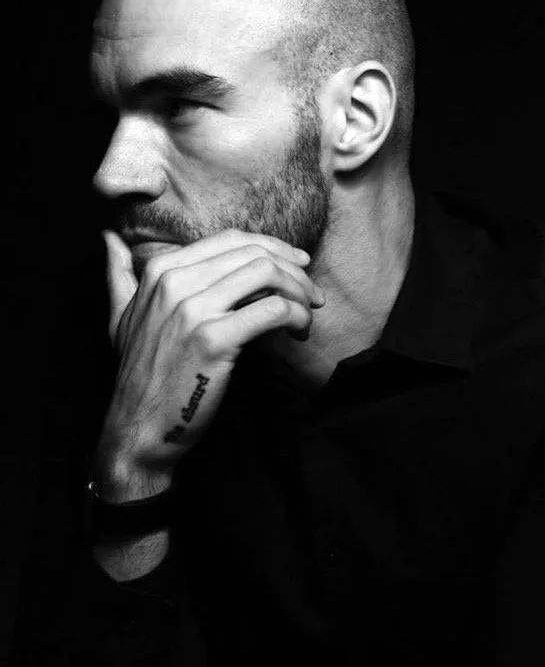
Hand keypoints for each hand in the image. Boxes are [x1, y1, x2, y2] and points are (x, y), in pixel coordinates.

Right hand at [95, 228, 323, 499]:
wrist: (140, 428)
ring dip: (300, 291)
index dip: (274, 247)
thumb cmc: (139, 375)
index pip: (232, 240)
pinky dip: (297, 316)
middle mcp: (175, 283)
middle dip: (295, 270)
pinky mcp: (214, 340)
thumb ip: (118, 276)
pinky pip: (273, 310)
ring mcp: (193, 310)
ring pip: (268, 275)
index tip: (298, 263)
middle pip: (254, 254)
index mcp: (160, 271)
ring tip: (310, 312)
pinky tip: (299, 332)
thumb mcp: (118, 318)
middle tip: (313, 294)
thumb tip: (109, 238)